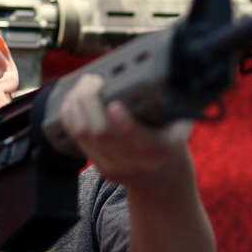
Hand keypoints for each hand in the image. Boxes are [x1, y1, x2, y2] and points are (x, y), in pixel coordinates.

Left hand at [57, 73, 193, 190]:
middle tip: (93, 79)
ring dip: (76, 105)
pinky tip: (72, 99)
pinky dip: (70, 116)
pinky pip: (76, 139)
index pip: (138, 139)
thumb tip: (168, 71)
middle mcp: (134, 161)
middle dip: (90, 101)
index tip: (114, 104)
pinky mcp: (98, 166)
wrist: (162, 179)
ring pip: (84, 134)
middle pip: (101, 133)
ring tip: (81, 85)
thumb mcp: (181, 126)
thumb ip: (173, 104)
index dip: (124, 123)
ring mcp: (113, 166)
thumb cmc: (171, 142)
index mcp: (160, 149)